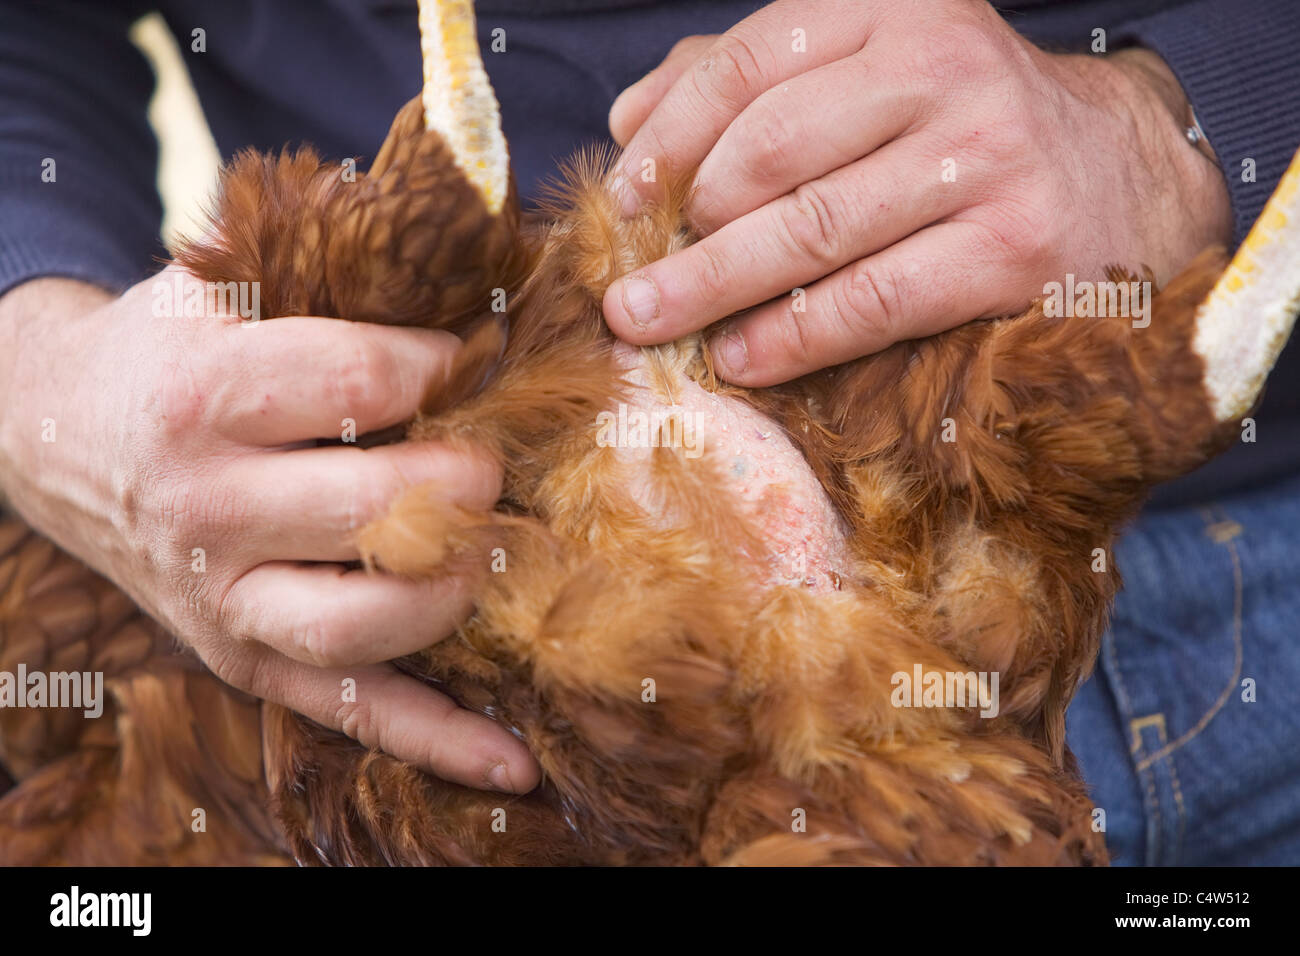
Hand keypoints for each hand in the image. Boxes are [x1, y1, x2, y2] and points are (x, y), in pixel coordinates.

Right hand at [0, 272, 538, 792]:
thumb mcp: (219, 290)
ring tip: (491, 548)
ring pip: (363, 624)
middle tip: (491, 462)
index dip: (443, 368)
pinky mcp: (242, 661)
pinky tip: (515, 764)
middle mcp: (207, 508)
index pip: (359, 383)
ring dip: (456, 590)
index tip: (473, 359)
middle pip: (376, 510)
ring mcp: (223, 600)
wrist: (53, 434)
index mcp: (204, 398)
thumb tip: (472, 271)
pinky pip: (351, 712)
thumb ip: (327, 279)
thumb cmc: (165, 352)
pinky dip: (439, 743)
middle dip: (467, 482)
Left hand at [603, 0, 1232, 384]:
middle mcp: (940, 67)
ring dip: (715, 288)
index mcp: (894, 8)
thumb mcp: (871, 68)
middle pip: (770, 152)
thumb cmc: (962, 126)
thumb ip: (751, 81)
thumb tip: (629, 121)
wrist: (1123, 172)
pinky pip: (871, 301)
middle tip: (627, 288)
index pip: (750, 61)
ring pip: (812, 230)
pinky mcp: (1009, 248)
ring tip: (655, 325)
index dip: (670, 136)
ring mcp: (983, 156)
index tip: (621, 200)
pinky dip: (793, 335)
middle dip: (680, 230)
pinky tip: (742, 355)